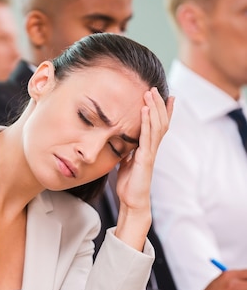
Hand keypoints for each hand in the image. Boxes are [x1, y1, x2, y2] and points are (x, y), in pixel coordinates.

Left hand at [115, 89, 173, 249]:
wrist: (132, 201)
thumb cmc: (129, 184)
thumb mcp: (125, 162)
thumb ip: (127, 150)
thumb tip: (122, 141)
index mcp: (148, 148)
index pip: (158, 126)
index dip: (163, 111)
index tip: (166, 96)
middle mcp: (152, 148)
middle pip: (160, 121)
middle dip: (158, 104)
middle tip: (155, 87)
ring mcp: (150, 153)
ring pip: (156, 126)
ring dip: (154, 108)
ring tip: (150, 92)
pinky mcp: (145, 159)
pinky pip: (147, 137)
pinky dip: (146, 122)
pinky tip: (144, 110)